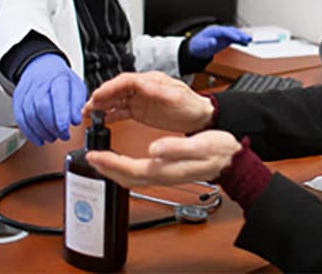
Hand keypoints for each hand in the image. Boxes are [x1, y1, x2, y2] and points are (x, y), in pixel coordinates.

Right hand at [13, 53, 86, 144]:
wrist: (42, 66)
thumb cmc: (62, 79)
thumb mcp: (77, 86)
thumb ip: (77, 103)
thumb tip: (76, 120)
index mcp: (58, 79)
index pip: (58, 96)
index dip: (61, 114)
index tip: (65, 128)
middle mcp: (40, 84)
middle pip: (42, 107)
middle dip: (53, 126)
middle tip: (63, 136)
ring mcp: (27, 92)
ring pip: (30, 115)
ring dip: (42, 131)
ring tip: (53, 137)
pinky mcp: (18, 100)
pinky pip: (20, 118)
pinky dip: (29, 132)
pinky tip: (39, 139)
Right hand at [82, 71, 213, 132]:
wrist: (200, 118)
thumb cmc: (191, 105)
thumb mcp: (175, 96)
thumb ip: (157, 91)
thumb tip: (140, 84)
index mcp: (151, 81)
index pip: (125, 80)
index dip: (110, 87)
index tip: (98, 96)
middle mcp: (143, 88)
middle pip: (116, 89)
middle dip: (100, 97)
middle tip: (87, 107)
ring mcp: (141, 100)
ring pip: (116, 100)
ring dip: (102, 106)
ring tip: (89, 113)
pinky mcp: (140, 111)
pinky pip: (121, 110)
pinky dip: (110, 114)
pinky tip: (102, 120)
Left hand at [86, 130, 241, 186]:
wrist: (231, 160)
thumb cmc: (218, 151)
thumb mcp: (199, 145)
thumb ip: (176, 148)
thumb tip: (155, 149)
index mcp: (166, 168)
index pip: (130, 170)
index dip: (109, 164)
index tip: (94, 155)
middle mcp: (162, 175)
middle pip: (125, 178)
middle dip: (105, 169)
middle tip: (90, 157)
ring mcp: (163, 175)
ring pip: (131, 177)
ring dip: (113, 170)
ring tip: (100, 159)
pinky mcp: (166, 171)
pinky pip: (139, 174)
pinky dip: (124, 168)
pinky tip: (122, 160)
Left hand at [188, 25, 250, 57]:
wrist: (196, 49)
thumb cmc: (198, 46)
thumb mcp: (201, 45)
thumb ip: (207, 43)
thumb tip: (213, 41)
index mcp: (213, 30)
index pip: (224, 31)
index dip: (231, 34)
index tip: (237, 38)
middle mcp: (219, 31)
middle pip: (231, 31)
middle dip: (240, 34)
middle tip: (247, 38)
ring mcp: (223, 35)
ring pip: (234, 34)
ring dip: (242, 37)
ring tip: (250, 40)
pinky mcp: (225, 39)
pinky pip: (234, 39)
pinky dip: (240, 41)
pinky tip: (246, 43)